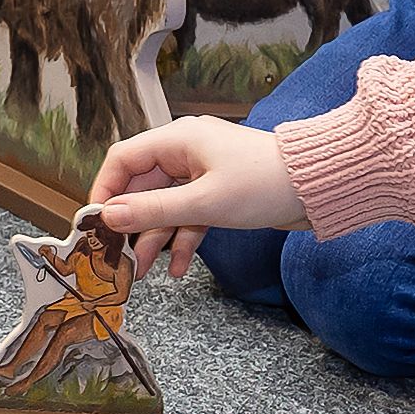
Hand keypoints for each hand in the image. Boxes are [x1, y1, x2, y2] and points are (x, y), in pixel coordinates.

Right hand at [84, 116, 305, 280]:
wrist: (319, 188)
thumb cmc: (263, 184)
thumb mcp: (203, 202)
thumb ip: (153, 211)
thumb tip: (108, 216)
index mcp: (178, 140)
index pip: (123, 160)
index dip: (105, 190)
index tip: (95, 224)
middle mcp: (186, 152)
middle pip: (143, 187)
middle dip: (132, 224)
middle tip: (118, 258)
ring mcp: (204, 173)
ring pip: (167, 206)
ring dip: (156, 238)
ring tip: (145, 273)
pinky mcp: (221, 192)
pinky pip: (191, 215)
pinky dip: (183, 238)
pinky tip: (177, 267)